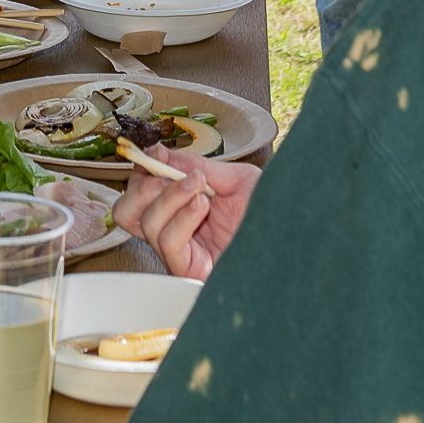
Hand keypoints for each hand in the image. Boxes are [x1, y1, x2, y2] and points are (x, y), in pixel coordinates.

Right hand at [109, 151, 259, 280]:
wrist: (296, 242)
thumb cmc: (270, 215)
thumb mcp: (233, 179)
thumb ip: (196, 166)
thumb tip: (161, 154)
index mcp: (180, 208)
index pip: (141, 192)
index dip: (141, 170)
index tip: (155, 152)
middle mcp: (174, 231)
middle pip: (127, 213)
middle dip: (140, 186)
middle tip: (162, 173)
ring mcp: (180, 252)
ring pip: (146, 224)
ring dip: (169, 196)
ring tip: (198, 187)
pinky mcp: (190, 270)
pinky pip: (169, 243)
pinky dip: (181, 218)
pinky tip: (202, 206)